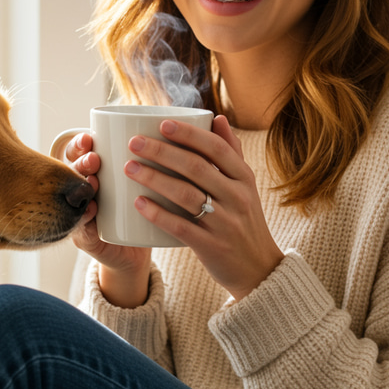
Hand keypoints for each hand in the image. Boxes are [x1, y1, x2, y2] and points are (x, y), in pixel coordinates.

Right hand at [59, 132, 150, 307]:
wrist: (138, 247)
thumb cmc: (147, 204)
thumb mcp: (155, 177)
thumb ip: (165, 154)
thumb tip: (202, 122)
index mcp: (97, 169)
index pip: (81, 151)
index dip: (81, 143)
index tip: (91, 137)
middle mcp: (85, 187)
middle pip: (74, 169)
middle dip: (81, 161)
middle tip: (95, 159)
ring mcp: (83, 211)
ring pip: (75, 194)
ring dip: (82, 185)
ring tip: (93, 182)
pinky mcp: (88, 237)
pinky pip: (81, 226)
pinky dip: (85, 217)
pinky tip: (91, 210)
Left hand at [124, 115, 282, 300]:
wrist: (259, 269)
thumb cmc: (244, 220)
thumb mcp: (245, 186)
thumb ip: (231, 153)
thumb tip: (218, 118)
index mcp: (243, 178)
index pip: (216, 149)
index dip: (189, 134)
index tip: (162, 124)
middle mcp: (237, 197)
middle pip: (196, 168)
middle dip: (162, 152)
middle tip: (133, 143)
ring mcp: (224, 223)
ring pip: (186, 195)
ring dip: (154, 179)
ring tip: (129, 167)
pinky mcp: (211, 246)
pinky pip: (181, 227)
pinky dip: (158, 214)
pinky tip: (138, 203)